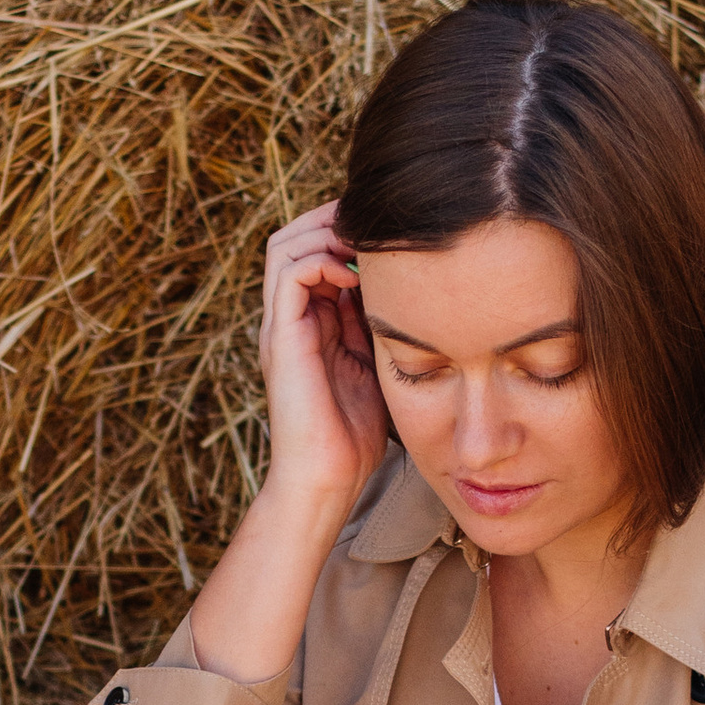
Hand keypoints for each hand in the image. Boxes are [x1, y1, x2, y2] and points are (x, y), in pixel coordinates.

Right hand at [185, 204, 389, 683]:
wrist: (325, 483)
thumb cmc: (357, 441)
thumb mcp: (380, 369)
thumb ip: (385, 332)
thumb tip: (423, 297)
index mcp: (311, 324)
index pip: (318, 251)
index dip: (352, 234)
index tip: (396, 235)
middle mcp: (290, 318)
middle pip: (297, 235)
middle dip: (337, 221)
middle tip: (383, 226)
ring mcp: (281, 326)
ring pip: (287, 243)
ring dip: (328, 231)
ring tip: (370, 243)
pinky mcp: (282, 338)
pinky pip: (292, 271)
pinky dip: (323, 258)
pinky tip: (359, 273)